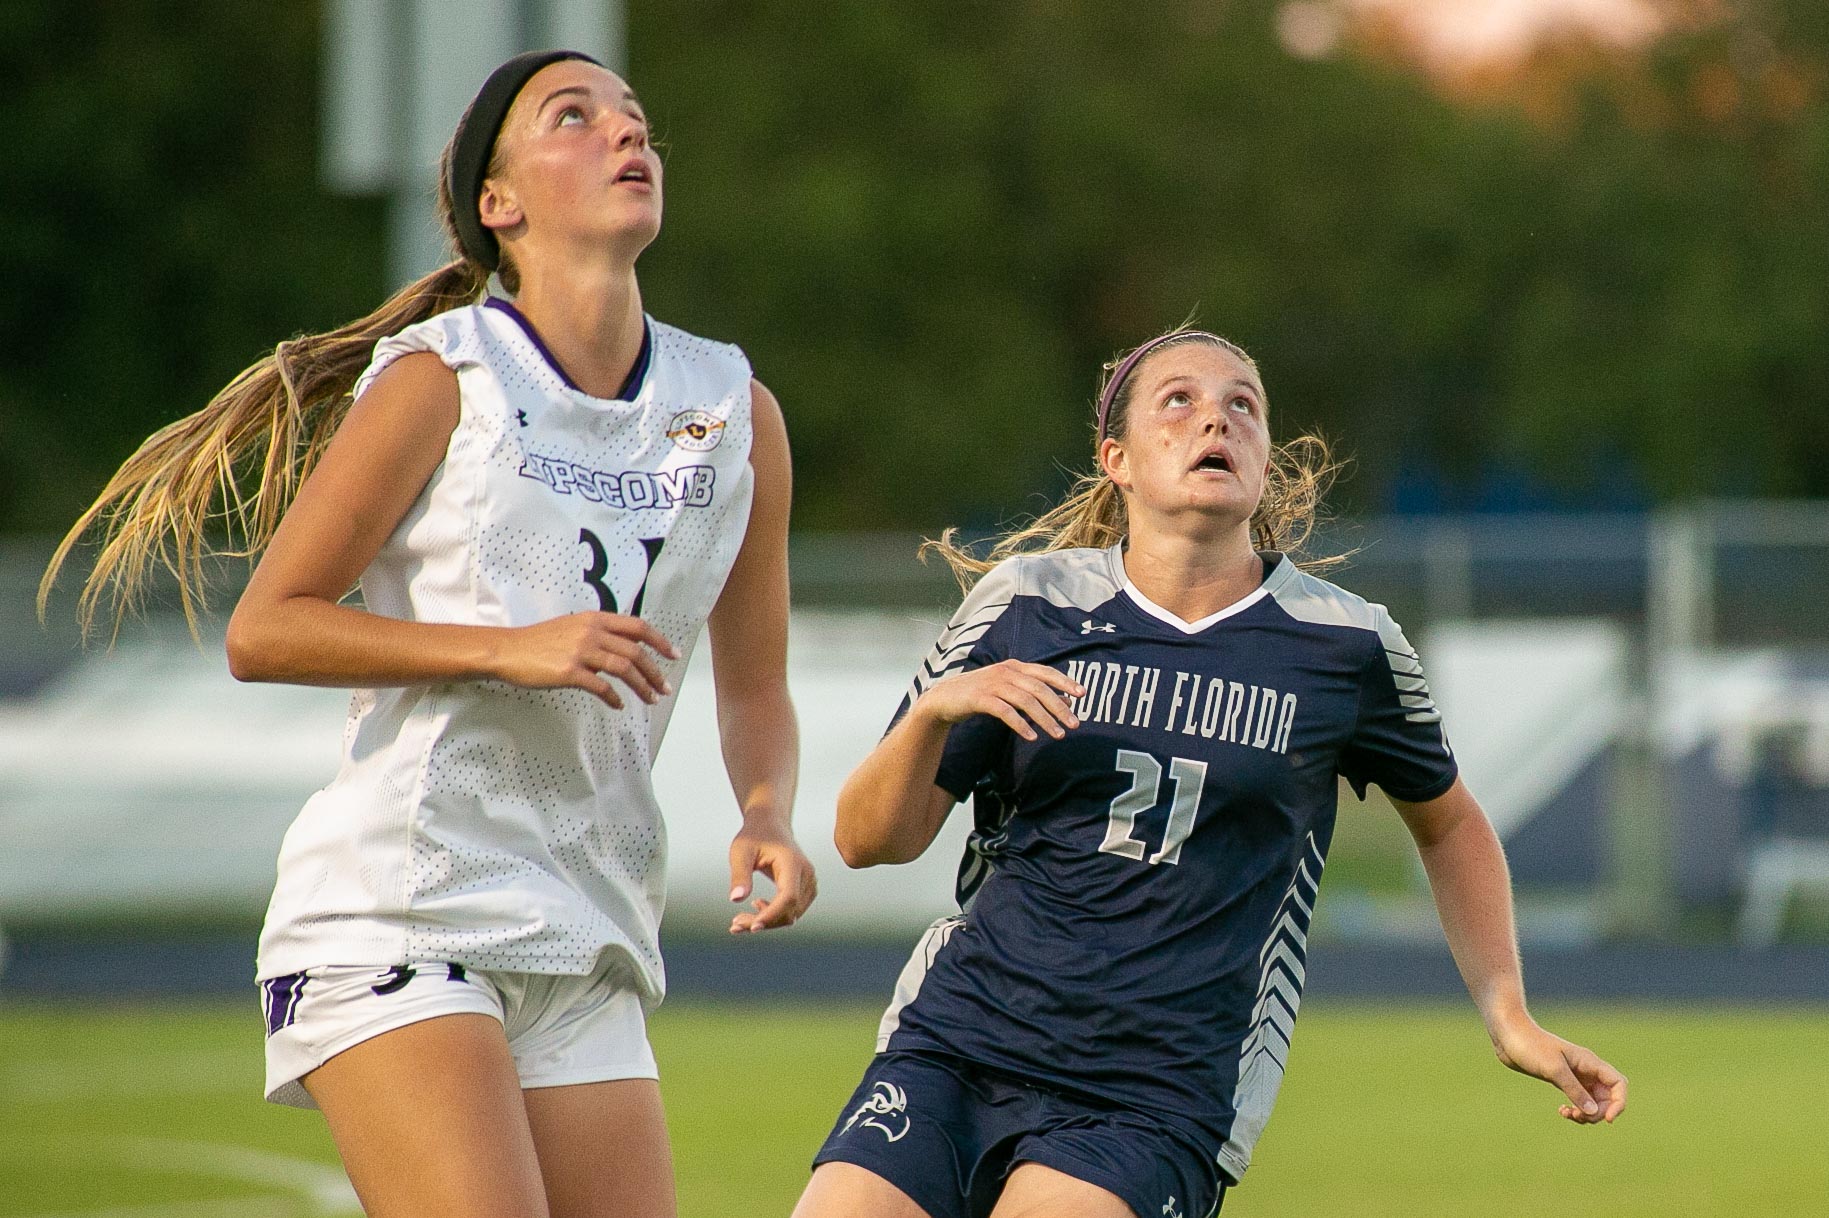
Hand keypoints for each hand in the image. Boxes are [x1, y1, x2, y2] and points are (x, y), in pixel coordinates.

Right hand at [489, 612, 678, 708]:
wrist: (509, 650)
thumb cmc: (540, 642)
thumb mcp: (573, 627)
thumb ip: (599, 634)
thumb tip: (624, 648)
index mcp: (595, 619)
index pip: (638, 627)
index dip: (659, 641)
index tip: (673, 655)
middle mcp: (591, 632)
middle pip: (636, 651)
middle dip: (655, 671)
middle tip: (665, 687)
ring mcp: (581, 651)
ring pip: (624, 669)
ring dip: (642, 686)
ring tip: (651, 698)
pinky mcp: (570, 672)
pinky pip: (602, 687)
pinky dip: (614, 698)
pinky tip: (618, 705)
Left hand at [727, 818, 816, 933]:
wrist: (770, 824)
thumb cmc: (754, 836)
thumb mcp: (741, 852)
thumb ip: (740, 875)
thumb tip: (735, 899)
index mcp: (793, 863)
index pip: (788, 897)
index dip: (772, 914)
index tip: (752, 928)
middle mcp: (806, 874)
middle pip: (790, 910)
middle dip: (763, 922)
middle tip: (734, 925)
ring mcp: (809, 883)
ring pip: (791, 914)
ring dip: (768, 922)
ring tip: (739, 920)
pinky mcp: (806, 889)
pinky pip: (793, 910)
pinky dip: (774, 916)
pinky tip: (756, 907)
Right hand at [913, 660, 1083, 741]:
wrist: (944, 698)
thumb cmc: (980, 694)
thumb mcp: (1008, 690)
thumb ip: (1033, 692)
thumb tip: (1064, 700)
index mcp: (1015, 666)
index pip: (1046, 672)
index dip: (1065, 682)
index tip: (1082, 694)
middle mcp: (1006, 671)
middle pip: (1039, 689)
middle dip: (1059, 707)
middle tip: (1075, 724)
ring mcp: (993, 684)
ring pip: (1026, 701)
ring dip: (1045, 719)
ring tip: (1058, 735)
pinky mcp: (981, 698)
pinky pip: (1006, 712)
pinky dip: (1020, 725)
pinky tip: (1031, 737)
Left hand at [1492, 1015, 1626, 1124]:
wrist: (1508, 1034)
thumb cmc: (1531, 1046)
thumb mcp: (1554, 1069)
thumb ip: (1574, 1090)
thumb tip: (1594, 1112)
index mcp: (1589, 1062)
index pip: (1618, 1084)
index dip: (1619, 1103)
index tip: (1607, 1119)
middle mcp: (1586, 1069)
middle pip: (1608, 1097)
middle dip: (1599, 1112)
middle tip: (1579, 1117)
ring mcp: (1575, 1075)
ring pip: (1593, 1101)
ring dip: (1586, 1113)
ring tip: (1568, 1114)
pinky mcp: (1562, 1080)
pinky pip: (1578, 1100)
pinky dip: (1575, 1109)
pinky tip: (1562, 1111)